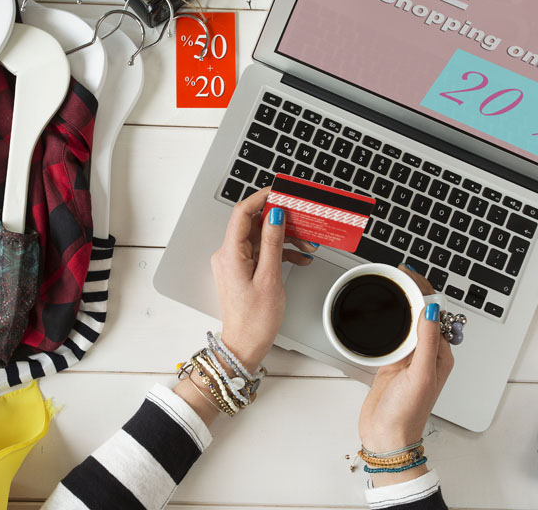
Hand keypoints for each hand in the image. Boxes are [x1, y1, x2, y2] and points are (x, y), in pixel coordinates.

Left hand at [211, 187, 315, 370]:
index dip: (262, 198)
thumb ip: (273, 243)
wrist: (245, 346)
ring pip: (262, 238)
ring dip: (286, 239)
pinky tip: (299, 258)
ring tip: (308, 246)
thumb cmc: (254, 320)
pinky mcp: (244, 270)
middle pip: (255, 225)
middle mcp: (229, 254)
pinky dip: (281, 252)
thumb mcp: (269, 278)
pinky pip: (263, 252)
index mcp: (230, 254)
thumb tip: (275, 215)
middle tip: (303, 220)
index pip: (242, 213)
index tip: (281, 192)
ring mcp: (236, 262)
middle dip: (282, 221)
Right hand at [357, 266, 453, 483]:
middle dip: (412, 290)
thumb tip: (433, 307)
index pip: (435, 312)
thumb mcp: (420, 374)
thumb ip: (426, 340)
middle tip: (397, 272)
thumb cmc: (407, 413)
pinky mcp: (392, 363)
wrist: (386, 437)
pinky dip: (388, 319)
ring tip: (390, 284)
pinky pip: (392, 334)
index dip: (423, 289)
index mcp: (440, 354)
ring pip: (407, 321)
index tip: (408, 274)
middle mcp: (427, 353)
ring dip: (400, 302)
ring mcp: (409, 358)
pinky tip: (381, 312)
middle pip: (422, 312)